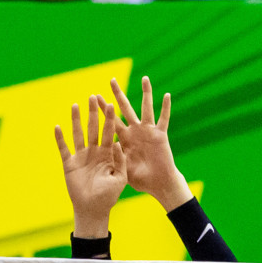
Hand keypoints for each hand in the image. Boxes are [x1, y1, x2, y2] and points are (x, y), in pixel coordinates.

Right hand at [54, 97, 125, 237]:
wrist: (94, 209)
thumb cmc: (109, 196)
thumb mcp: (121, 178)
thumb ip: (121, 161)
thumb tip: (117, 142)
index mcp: (108, 154)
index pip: (109, 132)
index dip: (109, 118)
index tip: (111, 103)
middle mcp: (94, 152)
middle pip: (94, 128)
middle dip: (93, 113)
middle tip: (93, 97)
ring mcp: (81, 157)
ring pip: (78, 134)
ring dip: (76, 120)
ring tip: (76, 105)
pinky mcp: (69, 164)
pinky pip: (64, 149)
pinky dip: (60, 139)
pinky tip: (57, 127)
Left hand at [107, 77, 191, 210]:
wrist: (157, 184)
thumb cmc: (139, 179)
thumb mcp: (122, 169)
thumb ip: (117, 158)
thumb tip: (112, 145)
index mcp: (123, 139)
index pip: (111, 120)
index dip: (103, 109)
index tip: (94, 96)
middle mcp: (135, 131)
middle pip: (125, 109)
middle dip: (118, 95)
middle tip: (111, 80)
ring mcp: (148, 131)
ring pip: (146, 108)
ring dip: (146, 93)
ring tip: (144, 78)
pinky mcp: (160, 135)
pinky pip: (164, 119)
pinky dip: (166, 108)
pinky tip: (167, 95)